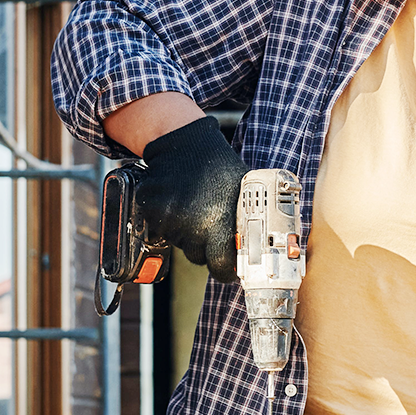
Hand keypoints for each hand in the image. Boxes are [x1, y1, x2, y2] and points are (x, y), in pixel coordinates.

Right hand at [137, 116, 246, 281]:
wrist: (187, 145)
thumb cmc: (220, 169)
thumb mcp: (245, 193)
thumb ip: (250, 223)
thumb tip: (264, 251)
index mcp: (219, 223)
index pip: (221, 265)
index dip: (226, 269)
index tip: (228, 267)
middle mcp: (192, 225)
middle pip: (199, 257)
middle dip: (206, 249)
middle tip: (211, 228)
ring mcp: (169, 220)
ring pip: (180, 244)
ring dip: (187, 234)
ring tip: (196, 208)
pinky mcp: (151, 212)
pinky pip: (162, 230)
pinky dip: (169, 223)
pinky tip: (179, 203)